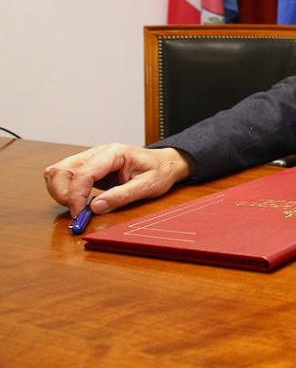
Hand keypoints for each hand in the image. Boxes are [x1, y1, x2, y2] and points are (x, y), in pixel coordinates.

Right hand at [43, 145, 192, 215]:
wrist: (165, 163)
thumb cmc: (159, 172)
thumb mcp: (147, 187)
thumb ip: (122, 196)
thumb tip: (95, 208)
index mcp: (114, 153)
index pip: (83, 173)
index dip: (76, 195)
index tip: (79, 214)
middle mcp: (97, 152)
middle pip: (62, 169)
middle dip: (63, 194)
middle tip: (77, 212)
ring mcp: (90, 158)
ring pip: (57, 171)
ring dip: (60, 192)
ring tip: (77, 207)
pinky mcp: (87, 167)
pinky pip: (64, 176)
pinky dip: (64, 190)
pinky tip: (78, 201)